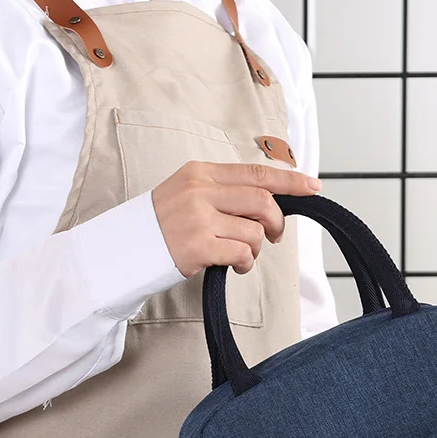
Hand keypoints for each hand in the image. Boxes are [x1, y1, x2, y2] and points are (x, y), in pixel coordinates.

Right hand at [150, 160, 321, 277]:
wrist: (123, 249)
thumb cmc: (162, 225)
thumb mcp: (188, 193)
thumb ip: (224, 191)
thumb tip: (269, 201)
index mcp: (201, 172)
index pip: (256, 172)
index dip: (290, 181)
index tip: (313, 187)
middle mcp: (200, 190)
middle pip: (263, 201)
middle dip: (277, 223)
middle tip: (273, 237)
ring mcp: (198, 217)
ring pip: (255, 231)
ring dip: (257, 248)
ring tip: (240, 254)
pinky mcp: (198, 245)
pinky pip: (243, 252)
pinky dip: (246, 263)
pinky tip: (234, 265)